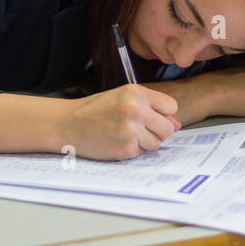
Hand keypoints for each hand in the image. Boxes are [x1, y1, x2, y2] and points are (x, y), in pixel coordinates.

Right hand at [60, 84, 179, 159]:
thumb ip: (150, 106)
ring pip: (157, 143)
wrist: (68, 123)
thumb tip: (176, 125)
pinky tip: (117, 141)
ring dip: (145, 142)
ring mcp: (131, 130)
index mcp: (136, 93)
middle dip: (156, 131)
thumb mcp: (122, 97)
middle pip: (167, 128)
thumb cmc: (95, 110)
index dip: (162, 113)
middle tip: (137, 128)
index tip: (150, 116)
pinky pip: (142, 153)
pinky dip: (132, 150)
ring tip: (124, 134)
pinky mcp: (125, 148)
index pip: (171, 107)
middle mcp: (136, 110)